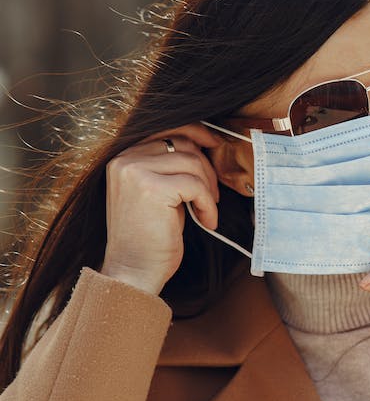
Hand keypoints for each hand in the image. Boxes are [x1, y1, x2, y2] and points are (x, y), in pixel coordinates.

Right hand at [99, 123, 222, 294]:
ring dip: (208, 189)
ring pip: (192, 163)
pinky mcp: (151, 188)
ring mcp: (135, 172)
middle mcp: (124, 159)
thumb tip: (200, 144)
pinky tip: (206, 221)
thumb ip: (168, 167)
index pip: (166, 129)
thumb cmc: (149, 236)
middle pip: (183, 144)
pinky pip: (195, 185)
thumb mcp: (157, 193)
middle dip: (206, 167)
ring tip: (207, 212)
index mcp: (123, 157)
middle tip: (213, 195)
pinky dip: (208, 203)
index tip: (214, 144)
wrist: (134, 271)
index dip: (196, 133)